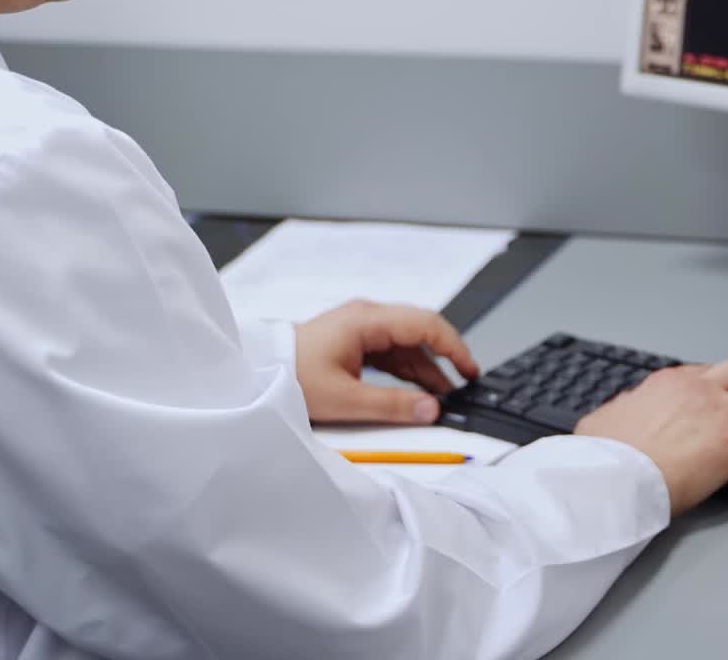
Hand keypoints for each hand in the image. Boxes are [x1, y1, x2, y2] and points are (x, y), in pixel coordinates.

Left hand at [295, 299, 480, 423]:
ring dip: (427, 368)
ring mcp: (361, 328)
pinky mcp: (354, 341)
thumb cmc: (290, 376)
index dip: (454, 346)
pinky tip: (417, 390)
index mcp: (367, 320)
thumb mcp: (344, 399)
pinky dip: (408, 370)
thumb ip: (392, 405)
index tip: (470, 370)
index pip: (426, 324)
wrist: (256, 371)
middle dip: (445, 357)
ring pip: (407, 344)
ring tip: (444, 397)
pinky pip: (391, 352)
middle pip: (420, 331)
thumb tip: (431, 409)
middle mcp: (368, 317)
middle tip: (465, 384)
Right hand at [575, 356, 727, 516]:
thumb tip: (616, 414)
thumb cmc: (606, 454)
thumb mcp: (604, 419)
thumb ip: (620, 411)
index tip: (725, 393)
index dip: (721, 383)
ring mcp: (722, 414)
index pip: (706, 372)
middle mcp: (700, 389)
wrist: (615, 476)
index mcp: (669, 381)